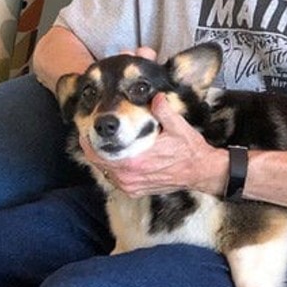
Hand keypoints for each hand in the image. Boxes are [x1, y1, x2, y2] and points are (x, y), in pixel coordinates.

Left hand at [98, 93, 226, 197]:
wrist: (201, 171)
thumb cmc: (189, 150)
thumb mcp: (178, 126)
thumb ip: (163, 110)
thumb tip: (154, 96)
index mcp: (135, 161)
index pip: (100, 154)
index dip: (88, 142)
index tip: (85, 129)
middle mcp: (129, 177)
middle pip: (98, 163)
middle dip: (92, 148)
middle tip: (90, 133)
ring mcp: (132, 186)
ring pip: (105, 172)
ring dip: (101, 158)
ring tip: (100, 143)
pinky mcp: (136, 191)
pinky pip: (115, 180)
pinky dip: (111, 168)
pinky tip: (114, 156)